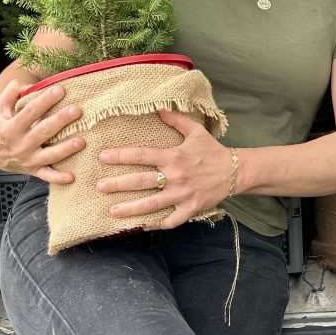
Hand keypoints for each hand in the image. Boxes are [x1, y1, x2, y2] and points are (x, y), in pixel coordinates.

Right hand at [0, 80, 84, 183]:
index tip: (60, 90)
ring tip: (81, 141)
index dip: (44, 101)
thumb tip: (26, 86)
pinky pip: (48, 176)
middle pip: (42, 132)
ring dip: (65, 149)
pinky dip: (59, 178)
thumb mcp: (1, 109)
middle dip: (60, 121)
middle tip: (76, 110)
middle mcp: (20, 145)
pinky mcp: (35, 171)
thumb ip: (10, 93)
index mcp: (10, 128)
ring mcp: (28, 160)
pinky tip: (72, 176)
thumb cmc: (4, 126)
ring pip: (49, 155)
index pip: (29, 112)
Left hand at [97, 109, 235, 228]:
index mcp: (174, 157)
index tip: (103, 156)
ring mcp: (182, 195)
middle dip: (118, 184)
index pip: (143, 155)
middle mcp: (176, 177)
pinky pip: (172, 220)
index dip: (121, 155)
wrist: (235, 172)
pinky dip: (158, 224)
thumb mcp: (197, 132)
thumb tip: (159, 108)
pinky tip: (144, 226)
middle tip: (100, 187)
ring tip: (112, 211)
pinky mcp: (190, 208)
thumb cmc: (213, 151)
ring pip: (152, 204)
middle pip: (141, 181)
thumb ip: (177, 120)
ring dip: (130, 208)